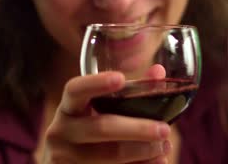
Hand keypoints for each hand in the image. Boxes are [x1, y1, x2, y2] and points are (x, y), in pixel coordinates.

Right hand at [41, 69, 170, 163]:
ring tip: (164, 146)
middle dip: (137, 128)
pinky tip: (157, 162)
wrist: (66, 163)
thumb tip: (158, 72)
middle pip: (101, 127)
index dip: (96, 83)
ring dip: (142, 151)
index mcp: (68, 107)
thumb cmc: (90, 128)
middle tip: (164, 129)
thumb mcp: (100, 108)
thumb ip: (131, 89)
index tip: (120, 77)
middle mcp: (62, 131)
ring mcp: (66, 158)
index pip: (75, 90)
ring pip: (110, 155)